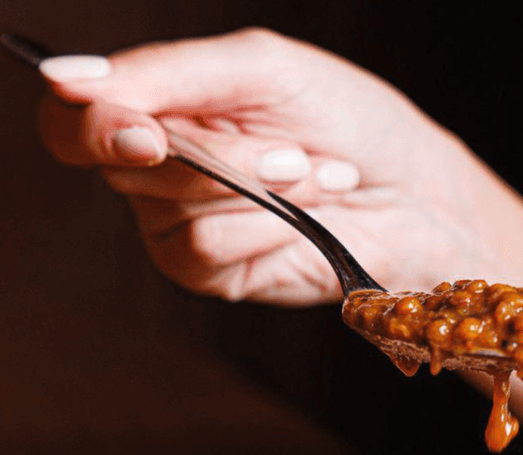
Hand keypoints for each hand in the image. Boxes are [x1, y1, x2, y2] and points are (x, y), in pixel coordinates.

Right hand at [38, 28, 513, 304]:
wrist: (416, 193)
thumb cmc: (350, 121)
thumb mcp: (263, 70)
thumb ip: (168, 74)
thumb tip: (66, 78)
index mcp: (161, 108)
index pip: (74, 122)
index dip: (94, 127)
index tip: (148, 133)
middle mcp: (159, 171)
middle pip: (122, 166)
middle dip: (220, 153)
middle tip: (292, 147)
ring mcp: (183, 227)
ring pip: (170, 215)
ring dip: (255, 191)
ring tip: (314, 178)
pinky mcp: (216, 276)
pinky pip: (203, 253)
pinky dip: (262, 230)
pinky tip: (306, 216)